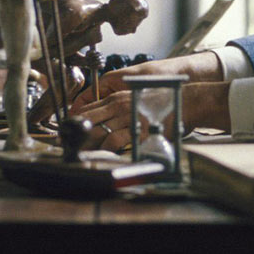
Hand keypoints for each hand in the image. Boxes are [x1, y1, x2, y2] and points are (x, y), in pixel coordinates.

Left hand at [69, 52, 225, 151]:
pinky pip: (115, 141)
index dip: (74, 121)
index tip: (66, 132)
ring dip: (88, 146)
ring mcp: (128, 117)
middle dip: (75, 135)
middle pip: (88, 121)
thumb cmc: (163, 100)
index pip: (87, 108)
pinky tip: (102, 155)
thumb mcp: (138, 97)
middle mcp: (119, 105)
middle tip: (67, 147)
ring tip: (81, 156)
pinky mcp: (138, 130)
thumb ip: (122, 106)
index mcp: (118, 97)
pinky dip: (106, 150)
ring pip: (98, 133)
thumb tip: (105, 118)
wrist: (187, 100)